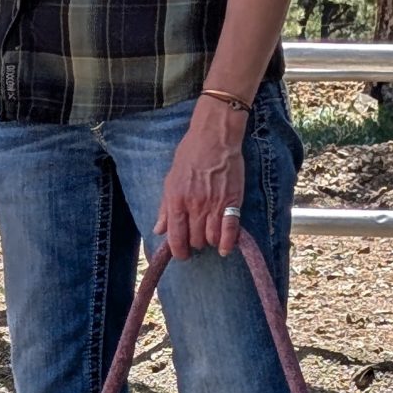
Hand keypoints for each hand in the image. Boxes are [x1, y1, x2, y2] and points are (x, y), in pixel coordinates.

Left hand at [157, 97, 246, 258]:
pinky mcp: (233, 202)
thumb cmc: (190, 155)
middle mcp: (195, 206)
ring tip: (209, 236)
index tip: (181, 254)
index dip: (178, 251)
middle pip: (196, 240)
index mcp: (177, 201)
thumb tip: (159, 230)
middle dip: (195, 243)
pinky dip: (228, 243)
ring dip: (210, 242)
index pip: (176, 237)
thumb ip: (165, 207)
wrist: (214, 138)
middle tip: (196, 238)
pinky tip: (225, 248)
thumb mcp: (170, 179)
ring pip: (212, 239)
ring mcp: (215, 205)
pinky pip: (231, 231)